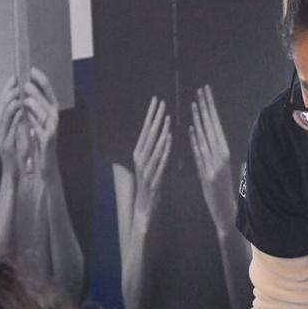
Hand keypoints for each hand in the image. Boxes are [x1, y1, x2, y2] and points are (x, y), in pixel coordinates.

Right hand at [0, 76, 24, 172]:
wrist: (15, 171)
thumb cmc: (17, 151)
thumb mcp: (15, 132)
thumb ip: (16, 119)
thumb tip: (20, 103)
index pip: (1, 102)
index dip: (6, 89)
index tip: (14, 78)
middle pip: (0, 105)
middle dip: (8, 92)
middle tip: (16, 82)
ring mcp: (1, 135)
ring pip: (3, 114)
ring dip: (11, 102)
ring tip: (18, 92)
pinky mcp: (6, 143)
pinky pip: (10, 127)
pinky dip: (15, 116)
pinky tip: (20, 109)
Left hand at [22, 67, 60, 173]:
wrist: (45, 161)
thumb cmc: (39, 138)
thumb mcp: (36, 119)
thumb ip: (33, 105)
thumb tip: (24, 86)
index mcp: (51, 109)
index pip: (48, 90)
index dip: (41, 79)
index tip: (31, 69)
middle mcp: (54, 117)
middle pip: (47, 100)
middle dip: (36, 91)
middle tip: (25, 84)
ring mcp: (52, 128)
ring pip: (45, 113)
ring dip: (35, 105)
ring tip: (25, 99)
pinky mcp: (48, 139)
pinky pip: (40, 127)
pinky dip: (33, 121)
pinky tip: (26, 116)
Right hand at [131, 97, 171, 220]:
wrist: (145, 207)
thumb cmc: (150, 183)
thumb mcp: (150, 164)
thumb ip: (154, 149)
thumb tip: (161, 132)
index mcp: (139, 154)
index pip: (145, 129)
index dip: (151, 114)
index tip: (156, 100)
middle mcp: (140, 159)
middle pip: (147, 135)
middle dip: (155, 117)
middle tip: (162, 102)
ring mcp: (146, 169)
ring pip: (153, 146)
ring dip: (160, 131)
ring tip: (166, 117)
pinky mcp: (154, 178)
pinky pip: (160, 161)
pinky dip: (164, 150)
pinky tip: (169, 140)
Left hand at [188, 85, 235, 233]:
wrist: (226, 213)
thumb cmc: (224, 191)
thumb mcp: (222, 169)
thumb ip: (216, 153)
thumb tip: (211, 138)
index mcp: (226, 152)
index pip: (216, 125)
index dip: (211, 108)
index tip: (206, 93)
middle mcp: (222, 156)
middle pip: (212, 127)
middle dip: (206, 107)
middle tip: (201, 90)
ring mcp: (215, 165)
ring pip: (206, 137)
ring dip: (200, 119)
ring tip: (194, 102)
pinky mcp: (208, 174)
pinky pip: (200, 154)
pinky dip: (195, 141)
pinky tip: (191, 128)